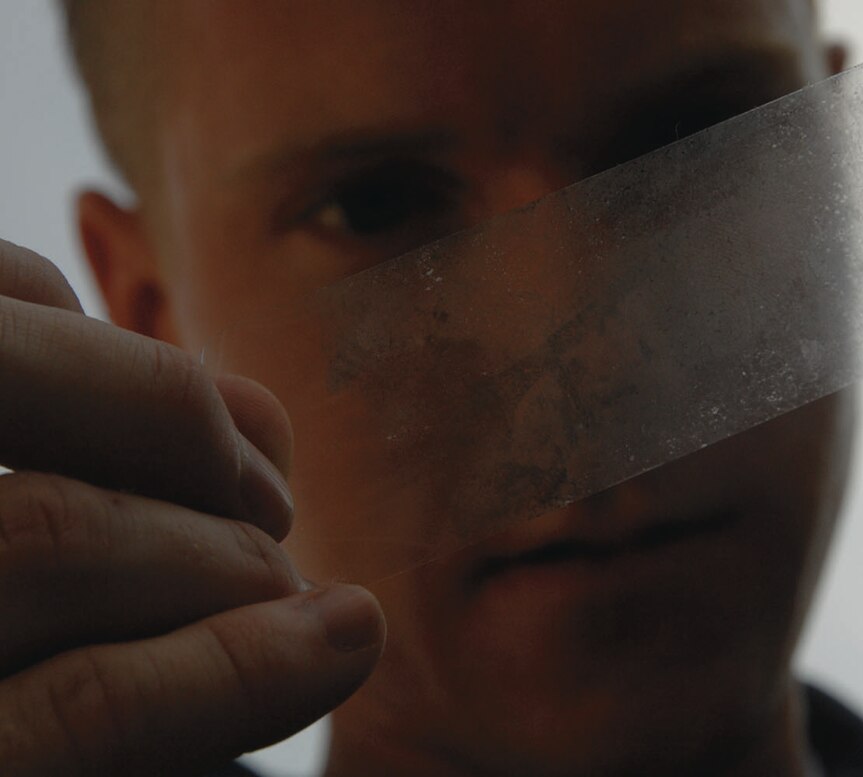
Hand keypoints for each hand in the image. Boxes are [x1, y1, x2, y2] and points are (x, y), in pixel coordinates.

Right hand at [0, 239, 384, 775]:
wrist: (21, 760)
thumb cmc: (21, 653)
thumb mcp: (23, 550)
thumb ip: (93, 458)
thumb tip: (256, 418)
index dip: (99, 340)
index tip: (216, 422)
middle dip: (166, 409)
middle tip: (268, 495)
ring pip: (42, 531)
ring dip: (214, 549)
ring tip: (293, 591)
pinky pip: (81, 708)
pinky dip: (230, 667)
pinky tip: (341, 640)